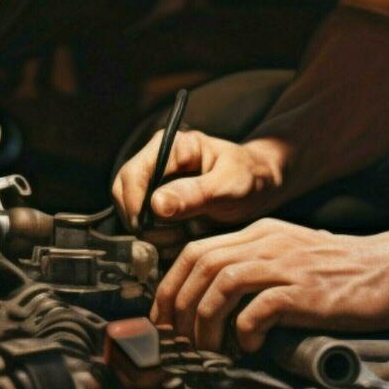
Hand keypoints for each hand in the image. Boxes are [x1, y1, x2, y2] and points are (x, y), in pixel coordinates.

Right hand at [113, 130, 286, 227]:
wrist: (264, 186)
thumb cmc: (250, 177)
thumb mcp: (229, 185)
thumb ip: (195, 193)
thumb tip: (156, 205)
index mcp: (172, 147)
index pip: (132, 174)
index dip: (133, 203)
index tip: (146, 228)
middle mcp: (158, 162)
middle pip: (124, 193)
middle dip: (140, 220)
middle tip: (165, 239)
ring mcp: (158, 183)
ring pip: (133, 210)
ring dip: (149, 231)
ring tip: (178, 239)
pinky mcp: (162, 202)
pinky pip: (145, 222)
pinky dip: (157, 236)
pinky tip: (177, 241)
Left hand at [152, 218, 388, 352]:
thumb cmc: (345, 270)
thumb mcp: (292, 252)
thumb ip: (259, 263)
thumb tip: (219, 297)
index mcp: (261, 232)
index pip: (196, 250)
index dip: (171, 284)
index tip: (165, 315)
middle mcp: (267, 242)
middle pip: (200, 264)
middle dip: (178, 304)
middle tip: (177, 337)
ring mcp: (285, 264)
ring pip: (220, 285)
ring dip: (205, 321)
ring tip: (209, 346)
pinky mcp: (303, 290)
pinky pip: (256, 309)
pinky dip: (242, 332)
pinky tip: (247, 347)